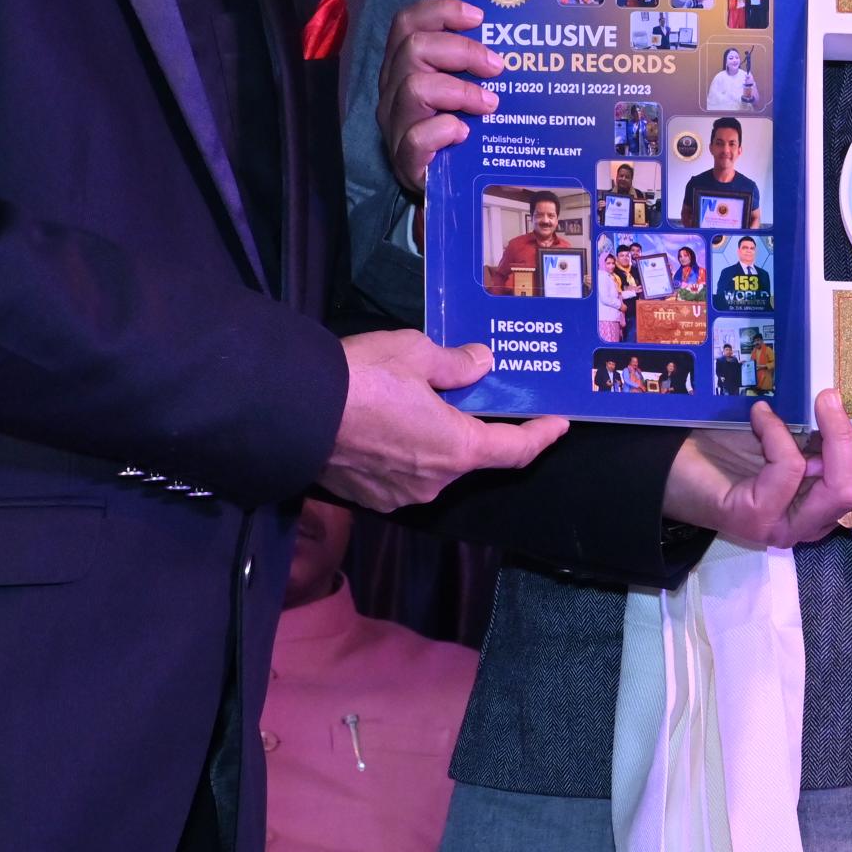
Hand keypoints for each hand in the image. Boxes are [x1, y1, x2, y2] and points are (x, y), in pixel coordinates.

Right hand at [320, 332, 568, 511]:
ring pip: (432, 465)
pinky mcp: (369, 497)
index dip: (541, 437)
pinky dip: (403, 451)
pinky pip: (400, 474)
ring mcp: (400, 495)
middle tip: (470, 395)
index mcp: (457, 449)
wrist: (293, 410)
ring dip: (434, 440)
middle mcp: (434, 481)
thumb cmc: (364, 379)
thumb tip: (480, 364)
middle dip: (473, 427)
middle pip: (470, 456)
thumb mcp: (417, 353)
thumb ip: (455, 363)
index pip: (515, 451)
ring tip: (418, 405)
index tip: (558, 425)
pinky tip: (387, 425)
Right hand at [377, 0, 499, 196]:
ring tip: (489, 104)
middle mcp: (393, 88)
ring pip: (413, 88)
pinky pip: (416, 137)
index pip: (407, 22)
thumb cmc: (461, 127)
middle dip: (461, 50)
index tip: (479, 17)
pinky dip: (444, 131)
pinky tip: (464, 134)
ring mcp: (395, 124)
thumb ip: (474, 63)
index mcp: (405, 64)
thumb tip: (521, 37)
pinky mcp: (404, 160)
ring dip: (460, 91)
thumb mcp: (464, 86)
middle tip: (496, 66)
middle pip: (413, 47)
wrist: (446, 187)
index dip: (441, 10)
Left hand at [663, 390, 851, 549]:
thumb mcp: (797, 421)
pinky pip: (788, 477)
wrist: (672, 466)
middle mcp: (826, 516)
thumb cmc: (738, 440)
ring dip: (841, 439)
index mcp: (844, 490)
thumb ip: (835, 413)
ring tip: (823, 397)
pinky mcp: (757, 520)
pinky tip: (762, 414)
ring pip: (847, 493)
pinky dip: (780, 437)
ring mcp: (793, 525)